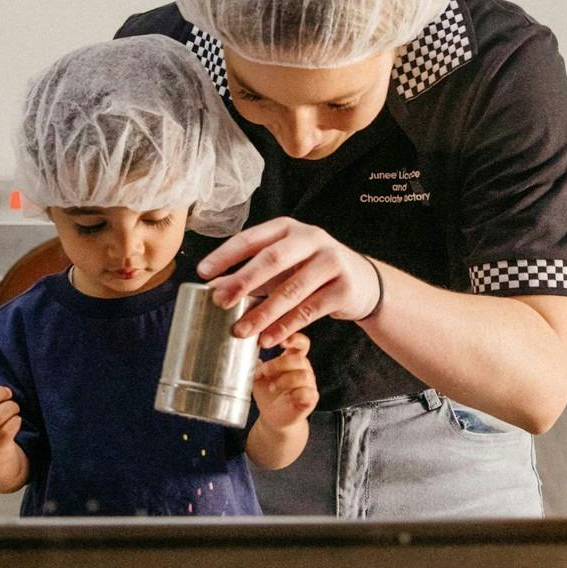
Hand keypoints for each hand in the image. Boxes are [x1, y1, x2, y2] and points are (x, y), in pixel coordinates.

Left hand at [198, 217, 381, 346]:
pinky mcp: (344, 288)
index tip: (203, 272)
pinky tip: (268, 339)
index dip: (225, 255)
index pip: (251, 238)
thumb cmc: (311, 271)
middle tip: (220, 302)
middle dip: (243, 282)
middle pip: (271, 259)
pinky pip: (310, 310)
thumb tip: (213, 289)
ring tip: (240, 331)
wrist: (363, 282)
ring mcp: (331, 262)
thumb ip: (250, 275)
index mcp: (288, 229)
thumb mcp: (281, 267)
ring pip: (291, 289)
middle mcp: (311, 239)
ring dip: (263, 313)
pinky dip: (286, 326)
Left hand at [251, 335, 317, 431]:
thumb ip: (255, 364)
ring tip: (272, 387)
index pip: (301, 343)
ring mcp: (309, 385)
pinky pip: (308, 392)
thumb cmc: (267, 394)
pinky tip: (288, 397)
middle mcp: (304, 370)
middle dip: (279, 364)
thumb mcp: (258, 377)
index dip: (295, 339)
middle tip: (265, 372)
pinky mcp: (310, 399)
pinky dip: (296, 393)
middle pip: (299, 359)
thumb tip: (246, 353)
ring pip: (303, 375)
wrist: (273, 418)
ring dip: (285, 380)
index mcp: (292, 360)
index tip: (281, 342)